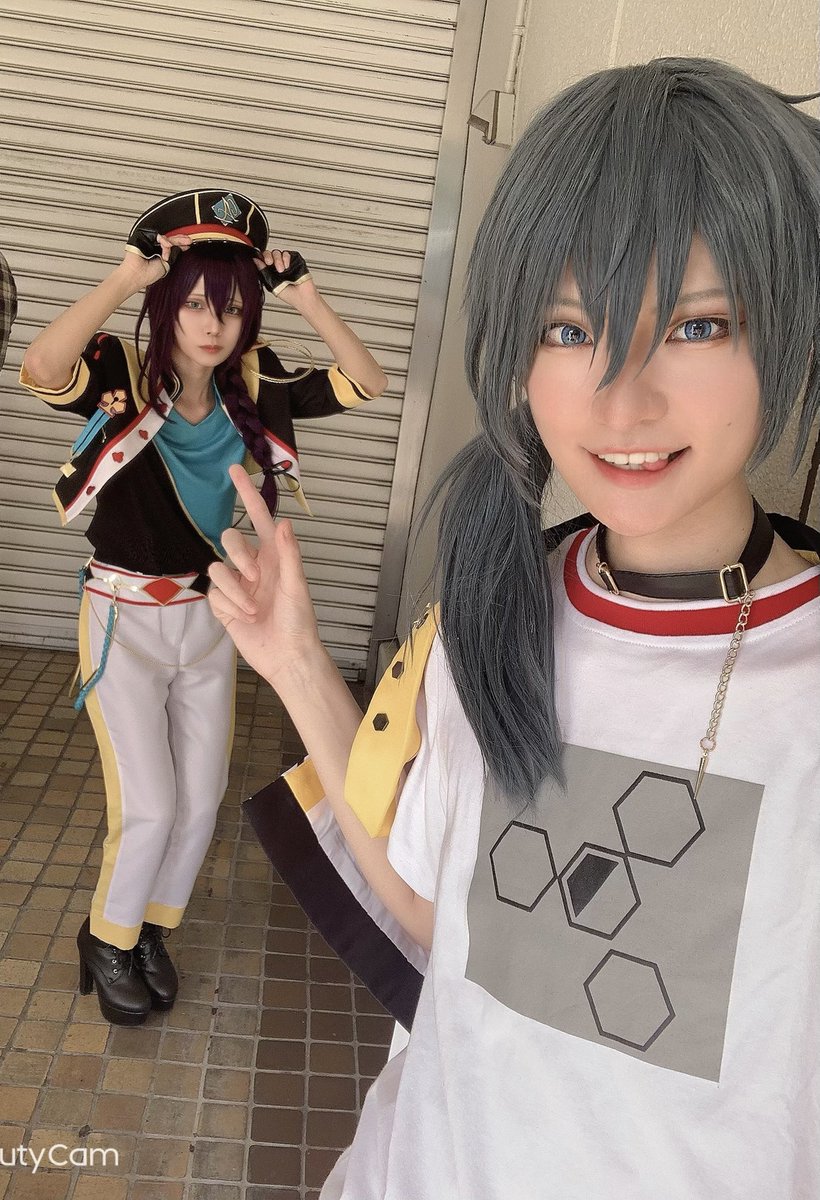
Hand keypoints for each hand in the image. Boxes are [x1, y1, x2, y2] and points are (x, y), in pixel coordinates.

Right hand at [118, 233, 191, 291]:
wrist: (138, 274)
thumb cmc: (149, 274)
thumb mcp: (167, 265)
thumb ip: (173, 255)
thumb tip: (181, 248)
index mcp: (161, 255)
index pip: (172, 247)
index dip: (180, 244)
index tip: (188, 244)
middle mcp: (156, 248)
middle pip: (170, 240)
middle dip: (180, 240)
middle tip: (188, 240)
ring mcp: (151, 242)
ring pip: (166, 238)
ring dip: (172, 244)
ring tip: (168, 255)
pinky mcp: (146, 237)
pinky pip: (159, 237)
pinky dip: (164, 244)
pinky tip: (164, 252)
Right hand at [208, 464, 322, 689]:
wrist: (286, 656)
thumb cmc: (298, 621)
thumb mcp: (296, 586)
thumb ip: (289, 554)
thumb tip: (284, 522)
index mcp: (274, 555)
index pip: (258, 516)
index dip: (246, 493)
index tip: (234, 469)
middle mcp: (253, 565)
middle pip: (229, 539)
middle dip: (238, 554)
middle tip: (253, 575)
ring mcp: (236, 583)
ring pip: (217, 567)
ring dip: (235, 589)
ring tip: (254, 609)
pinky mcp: (224, 603)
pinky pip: (214, 592)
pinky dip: (229, 604)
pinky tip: (243, 617)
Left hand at [255, 248, 317, 309]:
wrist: (302, 297)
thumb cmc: (289, 295)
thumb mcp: (271, 284)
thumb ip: (264, 272)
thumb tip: (256, 261)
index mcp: (271, 272)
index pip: (263, 260)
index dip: (261, 258)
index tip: (261, 261)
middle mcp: (278, 266)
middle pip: (269, 254)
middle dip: (268, 257)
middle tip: (270, 263)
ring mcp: (287, 263)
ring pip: (277, 252)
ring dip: (278, 260)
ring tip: (282, 270)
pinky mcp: (295, 260)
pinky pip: (287, 254)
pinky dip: (286, 259)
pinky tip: (287, 267)